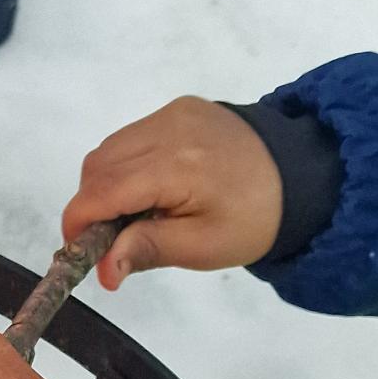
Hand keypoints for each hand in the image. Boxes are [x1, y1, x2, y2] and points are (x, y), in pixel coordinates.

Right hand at [61, 97, 281, 290]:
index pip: (103, 190)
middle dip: (91, 204)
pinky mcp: (179, 108)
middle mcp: (169, 129)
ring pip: (109, 149)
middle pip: (97, 166)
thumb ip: (147, 250)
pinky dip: (125, 165)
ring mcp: (173, 113)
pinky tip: (151, 188)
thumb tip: (103, 270)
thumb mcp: (203, 246)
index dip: (78, 221)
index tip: (76, 249)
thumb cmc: (253, 219)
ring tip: (135, 214)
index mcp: (177, 166)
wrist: (301, 175)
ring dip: (105, 185)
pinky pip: (131, 136)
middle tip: (111, 238)